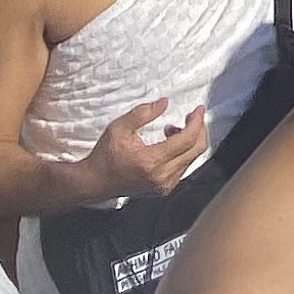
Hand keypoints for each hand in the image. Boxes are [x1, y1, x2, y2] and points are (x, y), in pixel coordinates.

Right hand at [79, 99, 206, 198]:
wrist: (95, 182)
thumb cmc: (105, 155)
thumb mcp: (119, 127)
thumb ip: (143, 113)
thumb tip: (165, 103)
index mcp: (151, 161)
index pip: (187, 140)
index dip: (196, 122)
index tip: (198, 109)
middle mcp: (161, 177)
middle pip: (196, 150)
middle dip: (199, 130)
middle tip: (192, 116)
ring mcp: (164, 186)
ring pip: (191, 160)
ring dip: (190, 141)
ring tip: (173, 129)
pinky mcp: (163, 190)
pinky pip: (183, 168)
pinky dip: (183, 153)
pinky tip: (169, 144)